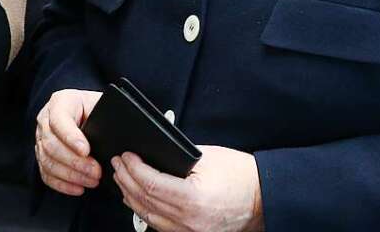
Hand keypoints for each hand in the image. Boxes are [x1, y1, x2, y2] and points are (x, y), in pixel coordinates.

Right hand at [35, 89, 102, 195]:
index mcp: (61, 101)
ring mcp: (40, 138)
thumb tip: (119, 132)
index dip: (71, 137)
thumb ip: (104, 115)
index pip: (59, 120)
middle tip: (96, 171)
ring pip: (47, 161)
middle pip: (51, 144)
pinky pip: (46, 173)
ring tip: (92, 180)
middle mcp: (46, 118)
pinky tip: (78, 188)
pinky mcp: (41, 154)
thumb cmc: (96, 108)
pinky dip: (62, 184)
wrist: (86, 111)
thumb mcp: (101, 104)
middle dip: (75, 162)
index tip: (86, 151)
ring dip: (71, 175)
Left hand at [112, 145, 263, 231]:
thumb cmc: (240, 175)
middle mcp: (189, 220)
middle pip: (145, 200)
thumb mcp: (208, 158)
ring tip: (122, 179)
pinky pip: (160, 225)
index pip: (151, 183)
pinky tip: (138, 199)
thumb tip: (151, 154)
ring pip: (148, 216)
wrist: (262, 198)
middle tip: (118, 164)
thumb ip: (177, 158)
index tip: (126, 156)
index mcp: (193, 198)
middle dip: (127, 180)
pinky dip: (146, 210)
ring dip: (131, 196)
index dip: (134, 168)